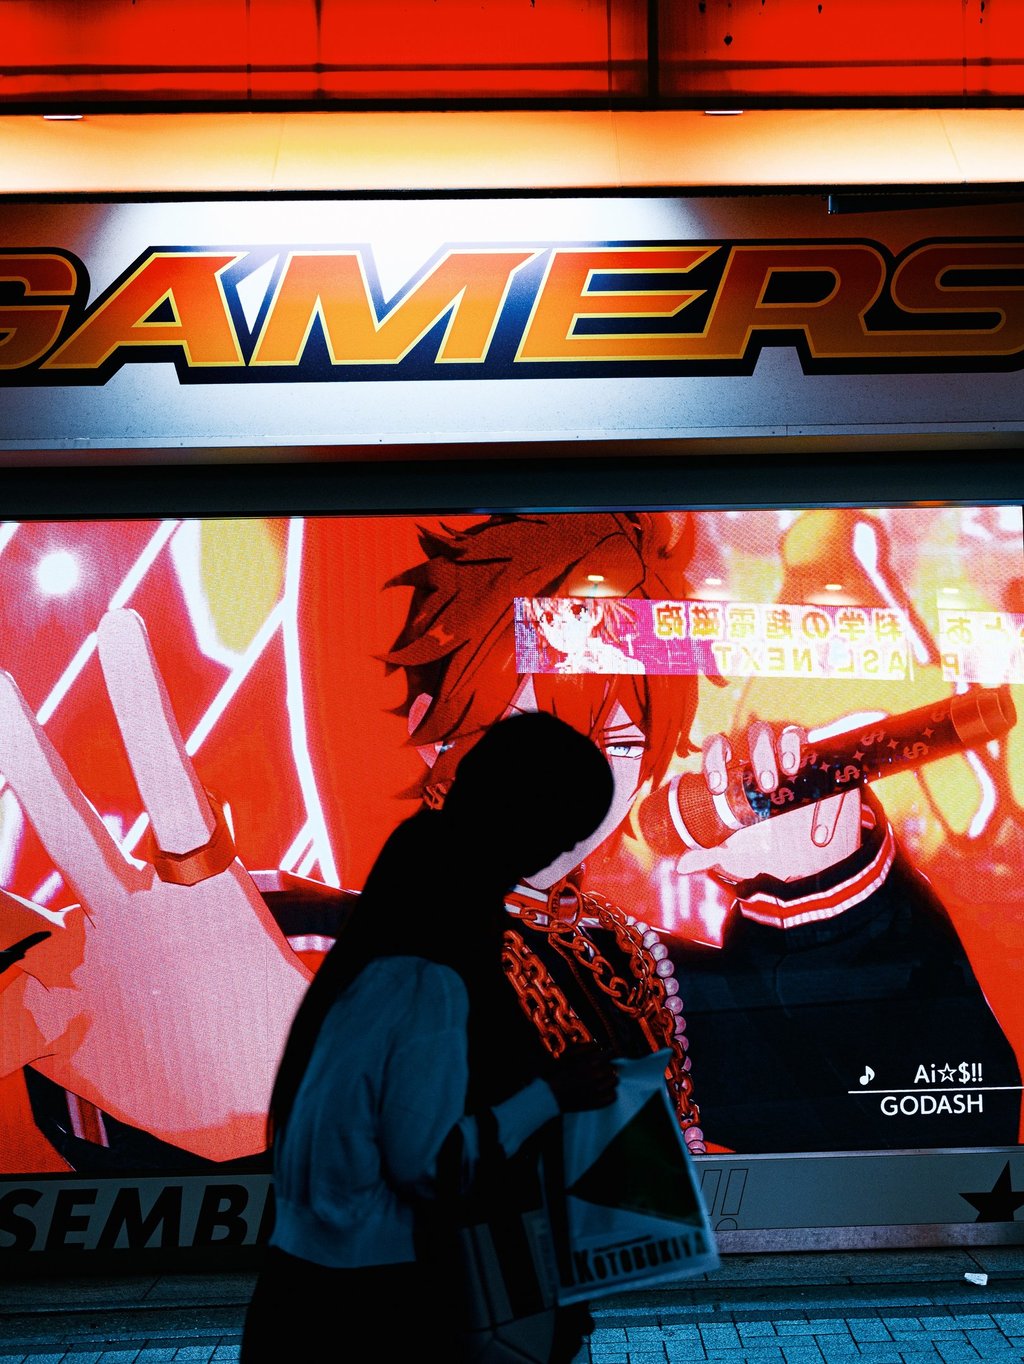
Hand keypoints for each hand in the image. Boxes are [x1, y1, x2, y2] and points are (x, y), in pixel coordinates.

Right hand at [0, 609, 311, 1161]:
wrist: (249, 1113)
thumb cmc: (291, 1046)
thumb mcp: (318, 1008)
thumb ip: (331, 971)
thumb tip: (379, 932)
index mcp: (202, 894)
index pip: (167, 785)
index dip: (141, 710)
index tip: (122, 631)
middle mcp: (135, 913)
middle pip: (65, 817)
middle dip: (21, 750)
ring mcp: (90, 962)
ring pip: (11, 896)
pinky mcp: (56, 1021)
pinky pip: (3, 991)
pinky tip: (0, 996)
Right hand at [545, 1045, 618, 1112]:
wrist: (550, 1097)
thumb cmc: (557, 1074)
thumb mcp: (568, 1056)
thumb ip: (586, 1049)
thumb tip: (599, 1046)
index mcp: (590, 1063)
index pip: (611, 1054)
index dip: (609, 1053)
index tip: (607, 1054)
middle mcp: (596, 1077)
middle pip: (613, 1068)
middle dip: (608, 1066)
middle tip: (600, 1068)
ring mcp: (598, 1092)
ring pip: (615, 1082)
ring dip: (609, 1079)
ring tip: (600, 1079)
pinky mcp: (597, 1104)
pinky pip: (613, 1096)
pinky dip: (609, 1092)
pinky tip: (601, 1090)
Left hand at [675, 720, 862, 882]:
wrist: (808, 857)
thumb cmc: (767, 844)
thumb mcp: (738, 852)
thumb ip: (711, 855)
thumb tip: (680, 866)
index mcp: (739, 771)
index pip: (718, 746)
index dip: (714, 758)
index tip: (716, 787)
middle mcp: (767, 758)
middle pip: (757, 733)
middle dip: (759, 753)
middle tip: (765, 785)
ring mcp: (797, 758)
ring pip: (790, 733)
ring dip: (788, 747)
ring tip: (789, 774)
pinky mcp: (826, 770)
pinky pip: (828, 763)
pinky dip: (824, 790)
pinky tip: (819, 830)